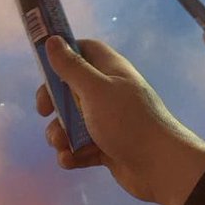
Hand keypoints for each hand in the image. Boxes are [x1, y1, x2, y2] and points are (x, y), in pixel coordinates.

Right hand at [35, 36, 204, 204]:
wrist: (160, 166)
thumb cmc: (126, 120)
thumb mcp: (95, 90)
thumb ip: (71, 67)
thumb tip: (52, 39)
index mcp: (109, 70)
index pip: (84, 50)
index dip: (63, 55)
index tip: (44, 68)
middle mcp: (109, 92)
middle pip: (71, 88)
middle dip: (54, 102)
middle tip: (44, 112)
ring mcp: (108, 121)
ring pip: (73, 121)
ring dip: (60, 133)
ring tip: (62, 145)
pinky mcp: (107, 147)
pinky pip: (81, 146)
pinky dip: (73, 153)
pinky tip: (70, 161)